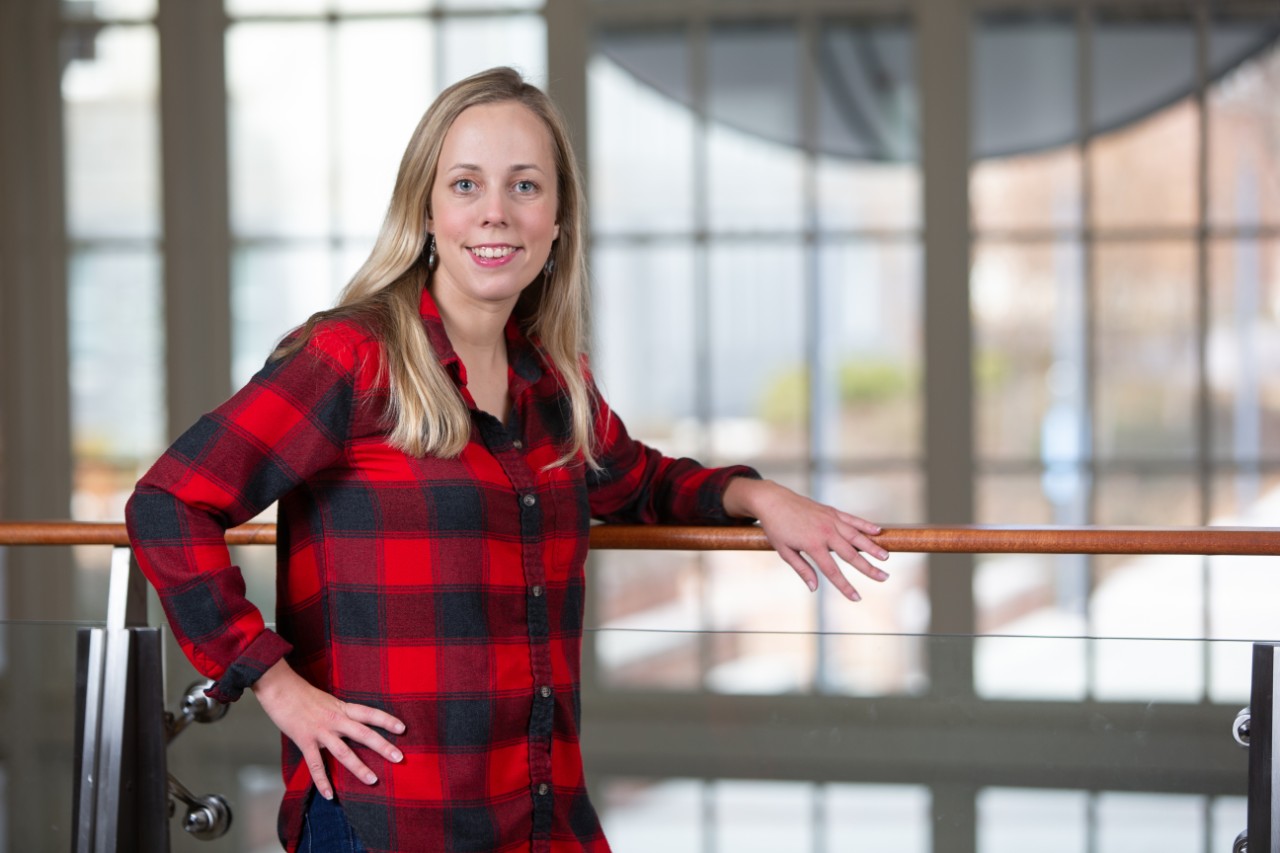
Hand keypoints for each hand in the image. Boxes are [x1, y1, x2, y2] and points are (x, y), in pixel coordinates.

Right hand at [251, 658, 404, 799]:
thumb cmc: (303, 694)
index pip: (370, 713)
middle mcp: (335, 719)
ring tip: (373, 780)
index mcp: (342, 708)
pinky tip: (330, 794)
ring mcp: (320, 731)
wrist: (280, 688)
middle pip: (363, 733)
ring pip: (343, 752)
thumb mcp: (328, 700)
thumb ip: (340, 712)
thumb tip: (352, 722)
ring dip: (359, 767)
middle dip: (382, 746)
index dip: (387, 720)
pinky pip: (315, 764)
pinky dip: (322, 781)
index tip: (403, 728)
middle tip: (399, 758)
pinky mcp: (305, 740)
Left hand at [723, 478, 889, 600]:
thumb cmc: (776, 528)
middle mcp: (825, 532)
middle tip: (884, 578)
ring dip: (872, 547)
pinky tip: (878, 531)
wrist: (773, 500)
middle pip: (851, 554)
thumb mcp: (784, 551)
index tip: (857, 597)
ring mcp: (830, 520)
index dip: (845, 586)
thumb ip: (802, 570)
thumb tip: (814, 589)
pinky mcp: (831, 511)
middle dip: (869, 568)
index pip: (833, 571)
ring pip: (856, 536)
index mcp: (812, 545)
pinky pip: (852, 519)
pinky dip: (865, 525)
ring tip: (886, 557)